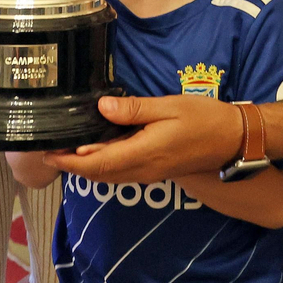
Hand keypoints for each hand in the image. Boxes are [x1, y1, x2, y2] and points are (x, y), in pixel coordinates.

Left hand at [45, 95, 243, 183]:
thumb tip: (102, 107)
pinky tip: (97, 153)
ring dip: (86, 168)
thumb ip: (134, 109)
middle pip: (99, 174)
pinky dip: (103, 166)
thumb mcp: (169, 106)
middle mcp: (144, 169)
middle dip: (71, 167)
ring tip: (65, 153)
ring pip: (110, 176)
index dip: (69, 162)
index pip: (98, 163)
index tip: (47, 154)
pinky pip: (122, 173)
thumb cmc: (205, 119)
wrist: (234, 140)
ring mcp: (150, 173)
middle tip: (48, 153)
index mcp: (144, 152)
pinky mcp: (156, 171)